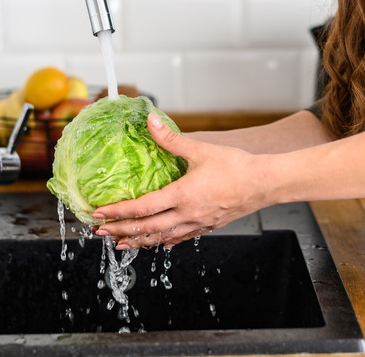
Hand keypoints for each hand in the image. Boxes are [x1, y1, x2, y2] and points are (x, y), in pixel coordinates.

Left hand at [93, 113, 271, 249]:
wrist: (265, 183)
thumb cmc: (236, 166)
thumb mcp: (201, 150)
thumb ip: (172, 139)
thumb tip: (150, 122)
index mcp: (182, 196)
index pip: (142, 208)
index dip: (118, 212)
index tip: (99, 213)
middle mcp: (187, 214)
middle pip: (147, 228)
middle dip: (121, 231)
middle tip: (100, 232)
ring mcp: (197, 223)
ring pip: (162, 238)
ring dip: (139, 241)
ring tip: (121, 243)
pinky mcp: (208, 226)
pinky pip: (180, 237)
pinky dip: (164, 241)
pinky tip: (158, 242)